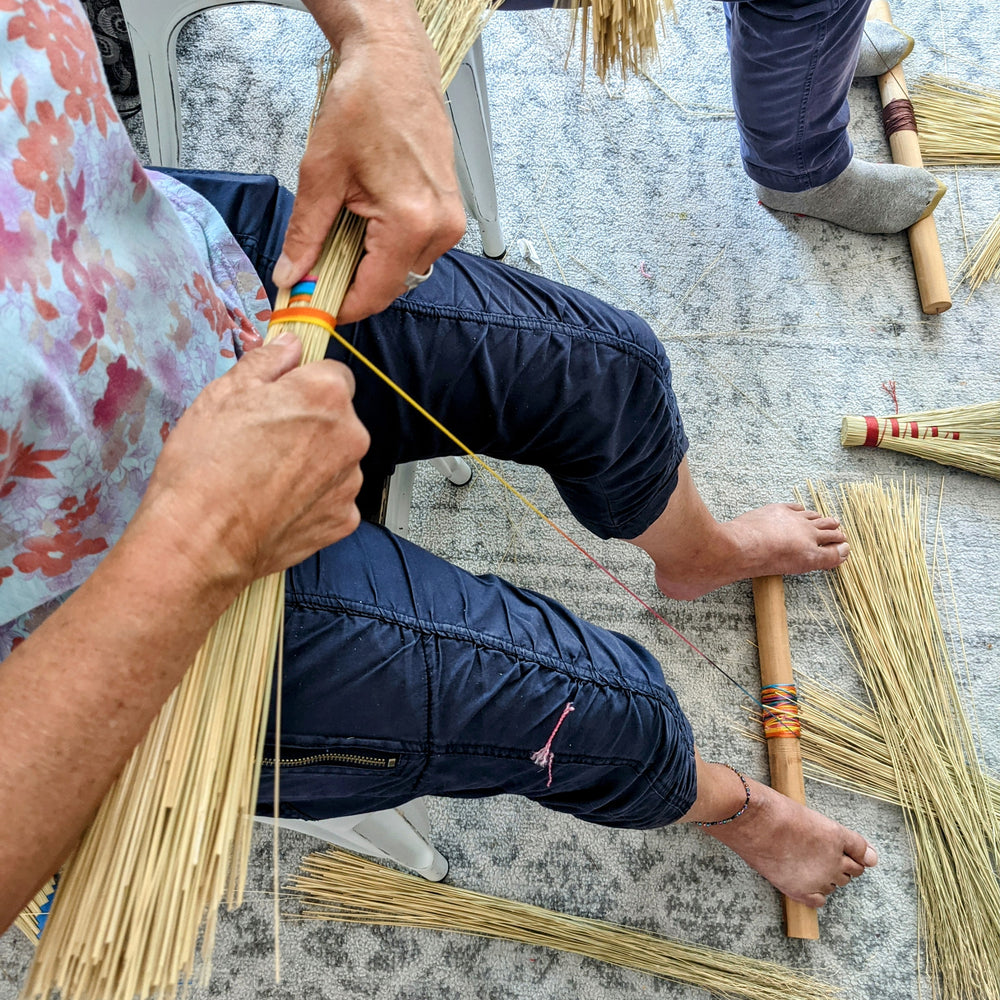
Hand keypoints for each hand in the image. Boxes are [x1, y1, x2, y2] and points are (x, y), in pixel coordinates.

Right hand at [131, 333, 369, 586]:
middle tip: (261, 442)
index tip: (277, 401)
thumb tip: (290, 346)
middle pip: (337, 419)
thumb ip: (266, 362)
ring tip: (264, 478)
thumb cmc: (205, 466)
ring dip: (311, 463)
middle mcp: (350, 436)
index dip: (301, 386)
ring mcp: (349, 482)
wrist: (199, 541)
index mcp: (326, 395)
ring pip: (335, 460)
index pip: (332, 375)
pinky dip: (310, 500)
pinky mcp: (343, 519)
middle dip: (308, 426)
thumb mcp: (223, 394)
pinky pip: (331, 498)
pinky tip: (275, 505)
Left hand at [272, 0, 466, 322]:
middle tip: (312, 275)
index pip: (373, 293)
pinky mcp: (450, 213)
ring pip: (403, 272)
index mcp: (411, 221)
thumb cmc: (364, 104)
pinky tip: (363, 229)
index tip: (309, 307)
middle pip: (390, 287)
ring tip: (339, 242)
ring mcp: (450, 222)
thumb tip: (290, 275)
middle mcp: (439, 228)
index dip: (338, 306)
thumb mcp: (321, 173)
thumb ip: (305, 233)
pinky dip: (386, 250)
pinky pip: (415, 251)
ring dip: (369, 268)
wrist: (396, 66)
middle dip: (351, 287)